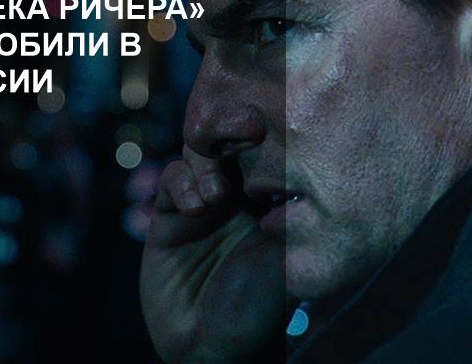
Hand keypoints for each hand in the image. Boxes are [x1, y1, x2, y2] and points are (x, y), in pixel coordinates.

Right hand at [140, 146, 287, 362]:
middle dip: (231, 135)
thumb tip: (301, 162)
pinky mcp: (170, 217)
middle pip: (231, 143)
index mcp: (273, 197)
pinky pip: (173, 180)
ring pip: (200, 154)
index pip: (269, 149)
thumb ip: (292, 211)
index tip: (270, 129)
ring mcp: (204, 203)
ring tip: (216, 195)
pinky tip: (196, 207)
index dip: (269, 133)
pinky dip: (182, 183)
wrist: (214, 345)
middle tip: (242, 135)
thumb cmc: (262, 306)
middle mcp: (238, 194)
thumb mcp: (288, 255)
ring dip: (205, 163)